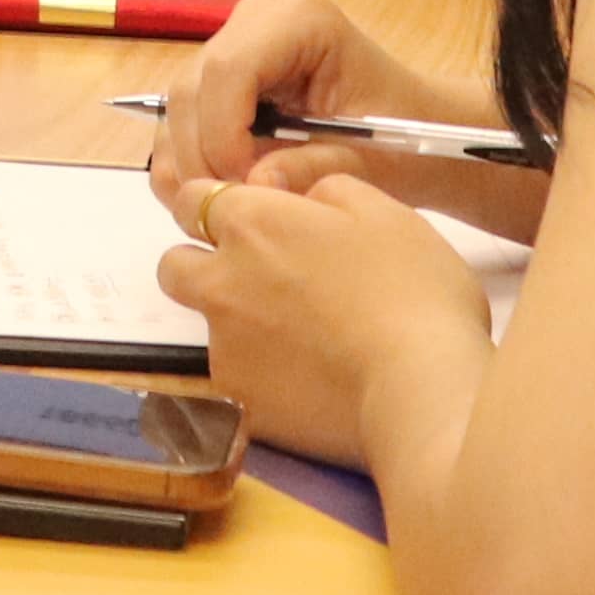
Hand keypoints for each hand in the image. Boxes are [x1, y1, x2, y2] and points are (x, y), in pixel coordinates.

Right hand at [144, 0, 487, 212]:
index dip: (224, 133)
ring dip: (190, 162)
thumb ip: (312, 168)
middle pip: (194, 85)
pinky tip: (219, 194)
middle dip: (204, 155)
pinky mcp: (218, 77)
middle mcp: (258, 19)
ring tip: (228, 209)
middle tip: (232, 210)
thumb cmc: (398, 138)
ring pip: (180, 104)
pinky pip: (181, 118)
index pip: (231, 67)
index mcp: (301, 20)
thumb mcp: (367, 161)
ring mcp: (234, 44)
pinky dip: (187, 160)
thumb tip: (253, 185)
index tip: (246, 189)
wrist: (409, 133)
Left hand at [156, 170, 499, 465]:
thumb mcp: (383, 212)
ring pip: (204, 326)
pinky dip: (258, 378)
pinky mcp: (239, 403)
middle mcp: (220, 281)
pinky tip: (305, 384)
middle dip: (201, 265)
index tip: (251, 223)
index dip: (217, 208)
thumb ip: (326, 190)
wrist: (420, 388)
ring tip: (295, 341)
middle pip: (174, 264)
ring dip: (233, 324)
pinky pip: (232, 381)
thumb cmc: (411, 289)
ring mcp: (224, 347)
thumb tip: (301, 197)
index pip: (190, 199)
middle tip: (258, 281)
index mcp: (251, 223)